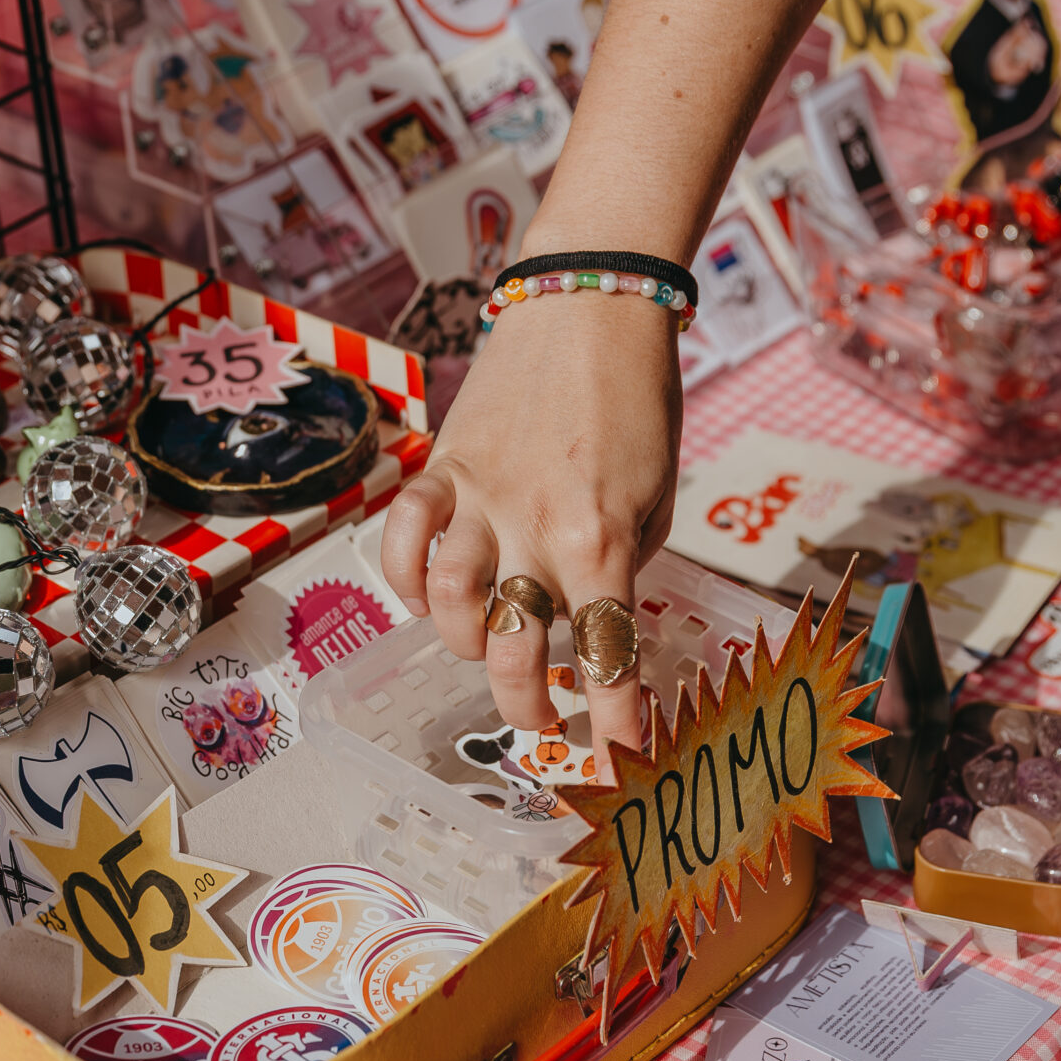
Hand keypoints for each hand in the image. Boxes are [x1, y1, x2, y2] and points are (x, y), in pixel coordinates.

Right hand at [380, 291, 681, 751]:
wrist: (591, 306)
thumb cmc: (638, 400)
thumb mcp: (658, 496)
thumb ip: (622, 563)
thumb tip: (593, 619)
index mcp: (602, 538)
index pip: (604, 652)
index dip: (612, 717)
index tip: (619, 754)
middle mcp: (534, 526)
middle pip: (512, 646)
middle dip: (524, 703)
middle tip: (540, 718)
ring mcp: (480, 497)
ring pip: (449, 602)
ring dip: (467, 645)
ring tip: (490, 648)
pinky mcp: (443, 467)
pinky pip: (402, 538)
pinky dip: (407, 579)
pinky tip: (428, 595)